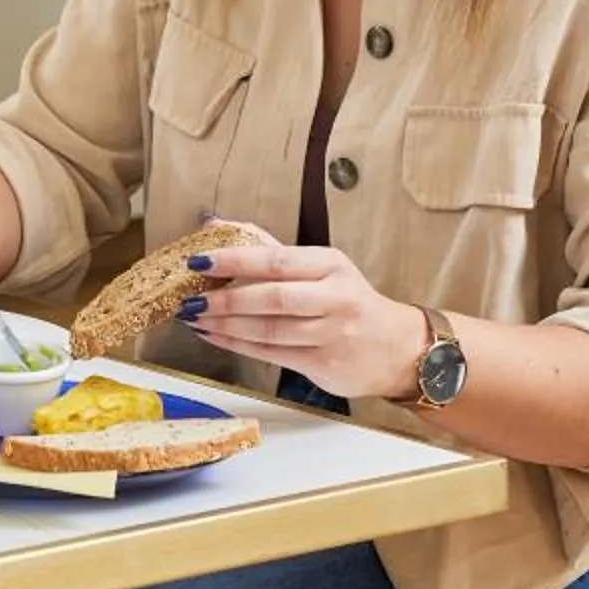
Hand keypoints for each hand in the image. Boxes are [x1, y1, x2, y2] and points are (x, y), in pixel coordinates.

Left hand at [185, 243, 427, 401]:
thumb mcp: (319, 266)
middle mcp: (335, 298)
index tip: (199, 261)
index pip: (276, 260)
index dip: (234, 260)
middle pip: (272, 298)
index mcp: (331, 265)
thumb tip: (215, 225)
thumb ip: (268, 246)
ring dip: (225, 325)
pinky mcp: (324, 363)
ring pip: (268, 330)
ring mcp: (331, 333)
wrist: (397, 348)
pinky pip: (271, 353)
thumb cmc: (347, 301)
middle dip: (225, 300)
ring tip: (195, 318)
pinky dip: (237, 345)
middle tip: (190, 299)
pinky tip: (214, 336)